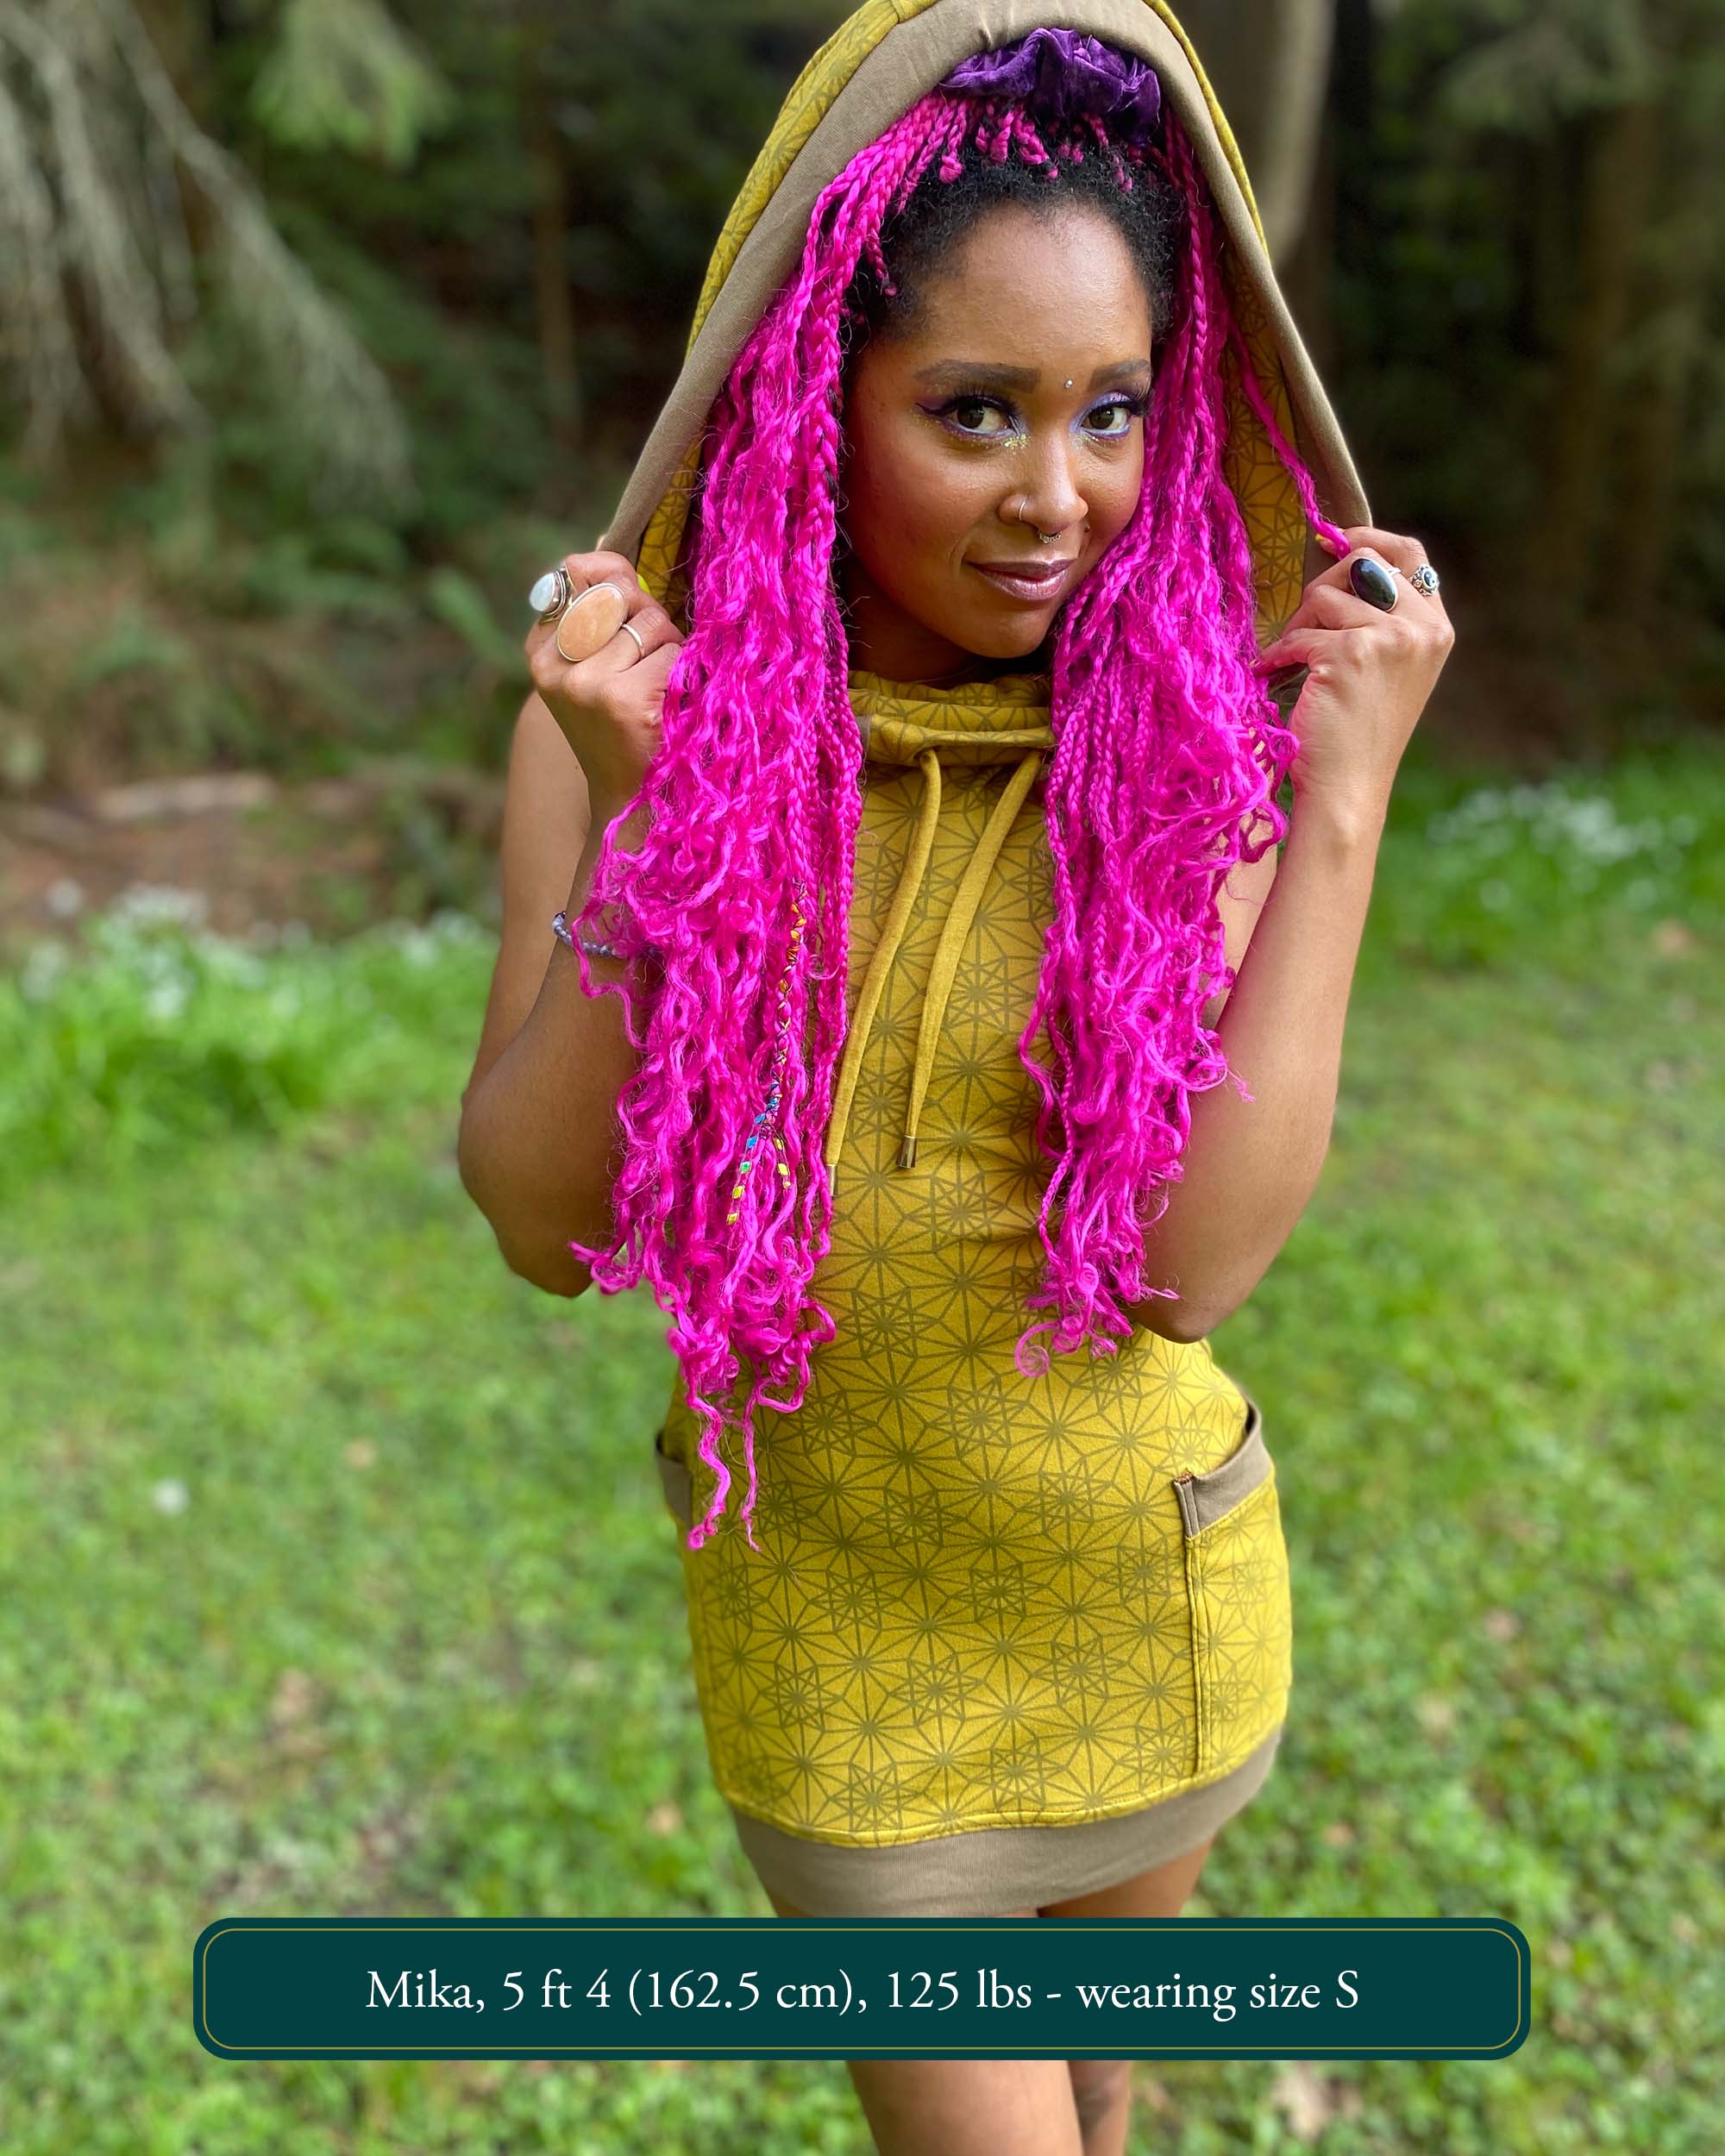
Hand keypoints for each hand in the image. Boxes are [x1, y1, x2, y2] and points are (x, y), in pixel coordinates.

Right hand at [526, 550, 683, 823]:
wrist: (630, 799)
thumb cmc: (622, 726)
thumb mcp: (593, 666)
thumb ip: (594, 609)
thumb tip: (587, 558)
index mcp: (541, 653)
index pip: (574, 576)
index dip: (613, 580)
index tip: (625, 606)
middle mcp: (555, 667)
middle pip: (619, 597)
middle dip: (647, 617)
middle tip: (648, 662)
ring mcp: (588, 685)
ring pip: (650, 624)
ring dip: (670, 648)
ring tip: (659, 688)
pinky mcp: (625, 701)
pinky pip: (672, 653)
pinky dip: (683, 672)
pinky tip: (669, 705)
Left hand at [1250, 524, 1454, 825]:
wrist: (1349, 789)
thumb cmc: (1358, 734)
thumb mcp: (1387, 669)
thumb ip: (1382, 619)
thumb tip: (1341, 559)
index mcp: (1436, 629)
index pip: (1409, 555)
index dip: (1370, 538)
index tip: (1332, 538)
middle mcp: (1421, 629)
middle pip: (1363, 562)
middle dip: (1322, 585)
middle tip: (1300, 625)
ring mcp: (1390, 639)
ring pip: (1326, 593)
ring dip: (1297, 624)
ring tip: (1289, 659)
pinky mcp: (1351, 653)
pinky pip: (1301, 632)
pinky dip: (1279, 652)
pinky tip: (1273, 674)